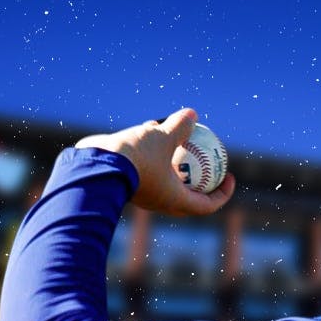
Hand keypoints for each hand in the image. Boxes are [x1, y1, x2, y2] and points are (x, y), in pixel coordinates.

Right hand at [75, 108, 234, 215]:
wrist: (91, 164)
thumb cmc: (133, 157)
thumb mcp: (162, 137)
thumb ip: (179, 127)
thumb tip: (193, 114)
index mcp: (174, 200)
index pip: (206, 205)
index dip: (222, 194)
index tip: (229, 177)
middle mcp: (159, 201)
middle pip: (188, 197)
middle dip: (201, 183)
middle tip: (210, 164)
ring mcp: (142, 192)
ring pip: (165, 177)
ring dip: (174, 160)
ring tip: (178, 136)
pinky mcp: (128, 180)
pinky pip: (147, 166)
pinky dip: (153, 151)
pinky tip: (151, 128)